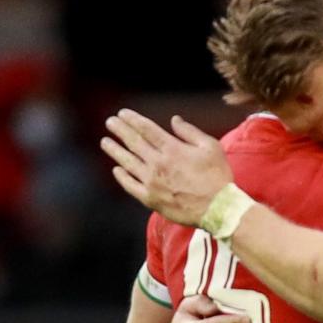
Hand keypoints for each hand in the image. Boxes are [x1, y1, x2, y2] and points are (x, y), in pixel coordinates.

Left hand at [100, 109, 233, 225]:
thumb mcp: (211, 147)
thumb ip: (190, 132)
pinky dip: (122, 177)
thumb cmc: (217, 177)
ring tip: (105, 142)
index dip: (133, 120)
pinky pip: (130, 185)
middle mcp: (158, 163)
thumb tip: (174, 120)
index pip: (147, 129)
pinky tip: (117, 170)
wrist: (217, 208)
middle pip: (134, 142)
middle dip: (120, 130)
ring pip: (127, 162)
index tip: (122, 114)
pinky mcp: (150, 199)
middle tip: (110, 122)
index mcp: (172, 149)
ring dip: (115, 150)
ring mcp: (152, 182)